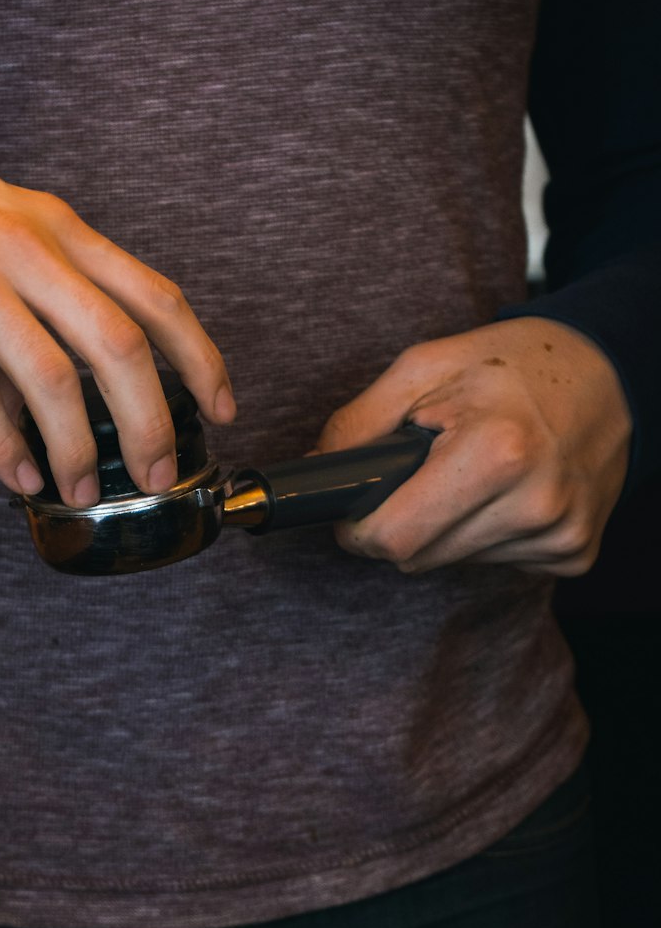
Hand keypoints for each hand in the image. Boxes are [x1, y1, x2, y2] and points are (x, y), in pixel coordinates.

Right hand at [0, 115, 234, 506]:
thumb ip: (48, 295)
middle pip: (119, 343)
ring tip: (83, 489)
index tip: (221, 407)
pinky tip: (18, 474)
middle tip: (159, 472)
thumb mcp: (3, 228)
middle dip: (151, 420)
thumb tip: (71, 389)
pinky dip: (2, 445)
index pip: (155, 295)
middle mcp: (26, 248)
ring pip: (52, 376)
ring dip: (78, 448)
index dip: (200, 358)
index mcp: (58, 229)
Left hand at [314, 318, 631, 575]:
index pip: (395, 538)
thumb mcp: (425, 367)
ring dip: (443, 528)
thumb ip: (358, 422)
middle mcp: (536, 504)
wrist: (612, 374)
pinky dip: (484, 534)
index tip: (355, 509)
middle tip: (412, 479)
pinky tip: (504, 492)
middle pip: (418, 558)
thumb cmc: (513, 364)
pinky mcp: (575, 554)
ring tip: (468, 474)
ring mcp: (560, 535)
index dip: (359, 528)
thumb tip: (316, 472)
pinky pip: (496, 563)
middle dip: (398, 526)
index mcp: (496, 453)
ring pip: (453, 563)